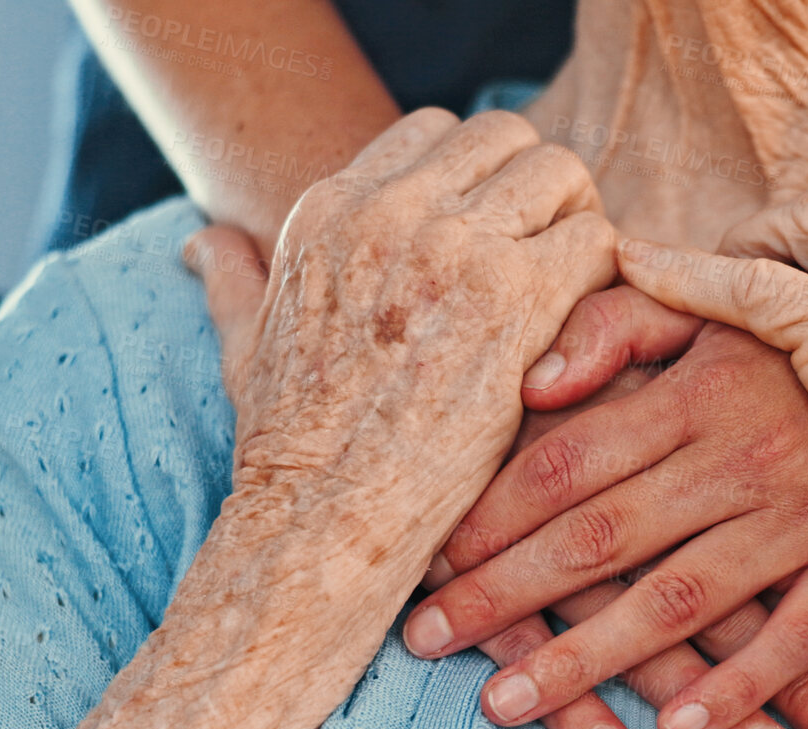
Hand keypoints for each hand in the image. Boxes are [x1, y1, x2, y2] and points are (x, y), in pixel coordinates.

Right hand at [185, 107, 614, 579]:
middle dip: (537, 186)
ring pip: (559, 174)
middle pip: (505, 136)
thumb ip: (233, 279)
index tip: (493, 233)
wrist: (322, 520)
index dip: (477, 176)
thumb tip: (202, 243)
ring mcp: (453, 248)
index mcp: (332, 210)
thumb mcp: (242, 346)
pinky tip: (586, 329)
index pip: (434, 130)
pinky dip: (605, 277)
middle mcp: (390, 212)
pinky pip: (595, 239)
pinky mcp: (512, 298)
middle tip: (550, 252)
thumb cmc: (289, 450)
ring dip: (578, 222)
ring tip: (574, 289)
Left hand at [408, 286, 807, 728]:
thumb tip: (530, 386)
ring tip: (504, 706)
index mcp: (695, 392)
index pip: (570, 461)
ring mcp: (803, 516)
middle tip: (424, 642)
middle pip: (602, 537)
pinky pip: (796, 636)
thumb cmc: (791, 339)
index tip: (428, 559)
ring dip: (587, 660)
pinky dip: (739, 687)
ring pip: (679, 601)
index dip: (491, 513)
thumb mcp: (705, 305)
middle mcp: (742, 457)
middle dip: (504, 595)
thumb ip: (612, 328)